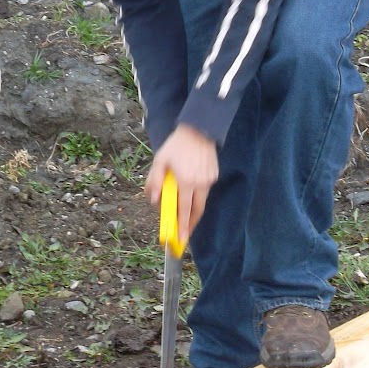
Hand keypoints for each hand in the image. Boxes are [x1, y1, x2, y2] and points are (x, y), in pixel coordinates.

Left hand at [146, 124, 217, 246]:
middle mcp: (201, 183)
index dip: (183, 225)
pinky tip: (191, 191)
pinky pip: (206, 189)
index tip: (182, 238)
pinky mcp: (214, 174)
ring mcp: (209, 179)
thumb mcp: (160, 161)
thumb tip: (154, 200)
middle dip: (192, 224)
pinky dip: (198, 195)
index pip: (185, 210)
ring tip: (186, 215)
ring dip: (194, 209)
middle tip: (185, 233)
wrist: (199, 129)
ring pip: (202, 200)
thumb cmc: (176, 145)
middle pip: (198, 210)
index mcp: (186, 181)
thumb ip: (155, 181)